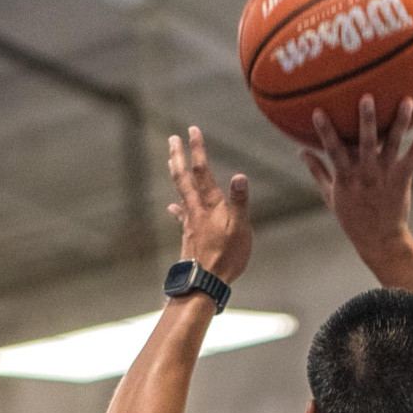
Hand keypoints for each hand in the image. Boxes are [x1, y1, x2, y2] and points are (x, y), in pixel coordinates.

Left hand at [166, 127, 251, 284]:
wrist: (205, 281)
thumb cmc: (226, 256)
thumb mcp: (240, 228)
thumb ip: (240, 202)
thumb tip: (240, 175)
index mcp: (210, 205)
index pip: (202, 171)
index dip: (197, 150)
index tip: (192, 130)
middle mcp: (196, 209)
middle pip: (184, 178)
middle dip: (179, 156)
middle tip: (172, 139)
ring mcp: (190, 222)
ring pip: (181, 192)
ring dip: (177, 174)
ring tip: (172, 162)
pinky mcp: (189, 235)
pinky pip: (182, 214)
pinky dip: (178, 206)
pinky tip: (173, 206)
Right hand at [301, 95, 412, 264]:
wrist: (380, 240)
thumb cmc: (352, 218)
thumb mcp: (330, 197)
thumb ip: (317, 171)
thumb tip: (300, 151)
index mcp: (347, 178)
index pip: (334, 152)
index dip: (326, 132)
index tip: (318, 111)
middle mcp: (367, 174)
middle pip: (366, 143)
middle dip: (366, 120)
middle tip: (367, 97)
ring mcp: (386, 175)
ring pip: (394, 145)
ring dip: (400, 122)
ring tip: (407, 101)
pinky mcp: (402, 179)